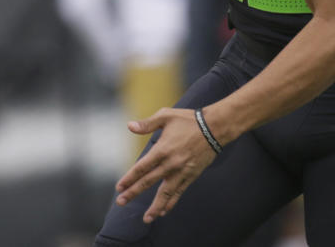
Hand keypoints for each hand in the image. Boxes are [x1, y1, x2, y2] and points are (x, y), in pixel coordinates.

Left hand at [114, 107, 218, 222]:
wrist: (215, 127)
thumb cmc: (189, 120)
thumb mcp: (167, 116)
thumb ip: (147, 123)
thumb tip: (129, 126)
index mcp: (162, 150)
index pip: (141, 168)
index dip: (129, 178)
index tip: (119, 187)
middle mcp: (170, 164)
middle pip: (148, 182)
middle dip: (133, 193)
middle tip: (121, 202)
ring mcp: (182, 171)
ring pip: (165, 193)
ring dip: (155, 206)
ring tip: (147, 218)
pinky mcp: (191, 175)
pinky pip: (179, 192)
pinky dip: (171, 202)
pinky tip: (164, 211)